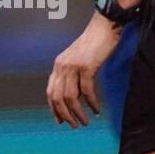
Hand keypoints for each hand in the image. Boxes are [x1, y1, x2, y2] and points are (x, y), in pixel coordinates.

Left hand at [46, 11, 122, 127]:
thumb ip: (73, 76)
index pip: (50, 91)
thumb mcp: (77, 60)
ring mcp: (73, 66)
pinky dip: (92, 103)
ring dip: (77, 112)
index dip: (54, 108)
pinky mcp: (86, 66)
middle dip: (65, 115)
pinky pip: (87, 90)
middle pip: (58, 97)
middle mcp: (62, 66)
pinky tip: (96, 110)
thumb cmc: (93, 44)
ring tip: (85, 122)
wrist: (103, 27)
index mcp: (58, 65)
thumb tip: (75, 97)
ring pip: (71, 97)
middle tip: (74, 125)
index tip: (61, 120)